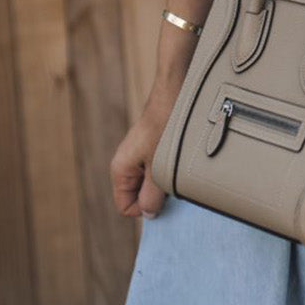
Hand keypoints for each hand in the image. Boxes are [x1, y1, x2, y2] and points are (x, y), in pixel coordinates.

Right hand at [109, 80, 182, 220]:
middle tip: (175, 181)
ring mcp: (141, 156)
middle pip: (140, 197)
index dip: (146, 208)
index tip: (166, 194)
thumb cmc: (166, 125)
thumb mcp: (160, 166)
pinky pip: (160, 171)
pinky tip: (183, 161)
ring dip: (168, 182)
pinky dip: (171, 171)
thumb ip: (152, 194)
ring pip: (152, 184)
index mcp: (120, 170)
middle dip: (158, 196)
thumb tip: (148, 213)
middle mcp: (127, 165)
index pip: (127, 207)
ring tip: (180, 167)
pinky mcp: (154, 149)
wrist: (175, 90)